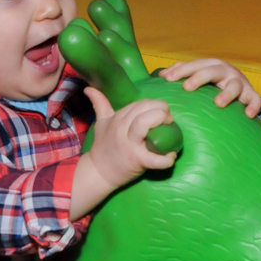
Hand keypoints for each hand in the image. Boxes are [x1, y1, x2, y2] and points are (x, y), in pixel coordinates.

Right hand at [70, 87, 176, 218]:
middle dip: (161, 109)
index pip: (139, 104)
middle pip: (143, 109)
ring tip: (170, 126)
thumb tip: (89, 88)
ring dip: (162, 120)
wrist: (98, 172)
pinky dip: (166, 158)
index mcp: (118, 118)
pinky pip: (154, 159)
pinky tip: (171, 156)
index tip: (159, 111)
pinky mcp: (137, 161)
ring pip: (145, 123)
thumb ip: (100, 104)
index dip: (153, 104)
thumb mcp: (101, 122)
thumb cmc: (103, 146)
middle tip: (168, 117)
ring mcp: (130, 144)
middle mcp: (122, 128)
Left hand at [161, 59, 260, 118]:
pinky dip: (253, 106)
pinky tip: (248, 114)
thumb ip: (182, 73)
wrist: (240, 89)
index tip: (167, 79)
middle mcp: (225, 71)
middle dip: (199, 78)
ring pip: (234, 85)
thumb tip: (160, 75)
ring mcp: (239, 82)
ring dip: (227, 93)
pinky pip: (255, 99)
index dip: (181, 71)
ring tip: (218, 103)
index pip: (194, 65)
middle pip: (212, 71)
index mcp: (210, 66)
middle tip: (187, 87)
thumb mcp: (199, 76)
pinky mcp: (251, 94)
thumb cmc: (213, 84)